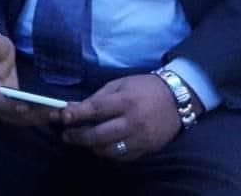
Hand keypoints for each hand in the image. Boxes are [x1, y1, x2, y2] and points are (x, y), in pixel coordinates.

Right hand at [0, 32, 61, 126]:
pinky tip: (60, 113)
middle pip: (12, 114)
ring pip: (23, 119)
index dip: (8, 105)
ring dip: (41, 117)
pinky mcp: (15, 110)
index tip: (25, 105)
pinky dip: (43, 116)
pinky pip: (29, 116)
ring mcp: (4, 110)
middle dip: (33, 114)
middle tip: (53, 111)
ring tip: (61, 113)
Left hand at [61, 74, 201, 160]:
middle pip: (98, 135)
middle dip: (78, 136)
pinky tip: (103, 146)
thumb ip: (99, 96)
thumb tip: (75, 107)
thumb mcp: (122, 83)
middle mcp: (132, 121)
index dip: (77, 114)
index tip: (63, 116)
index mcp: (126, 100)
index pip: (96, 109)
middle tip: (67, 135)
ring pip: (107, 151)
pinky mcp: (145, 150)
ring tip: (85, 140)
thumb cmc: (145, 87)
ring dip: (92, 147)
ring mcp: (139, 138)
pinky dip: (108, 153)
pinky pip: (121, 158)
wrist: (177, 99)